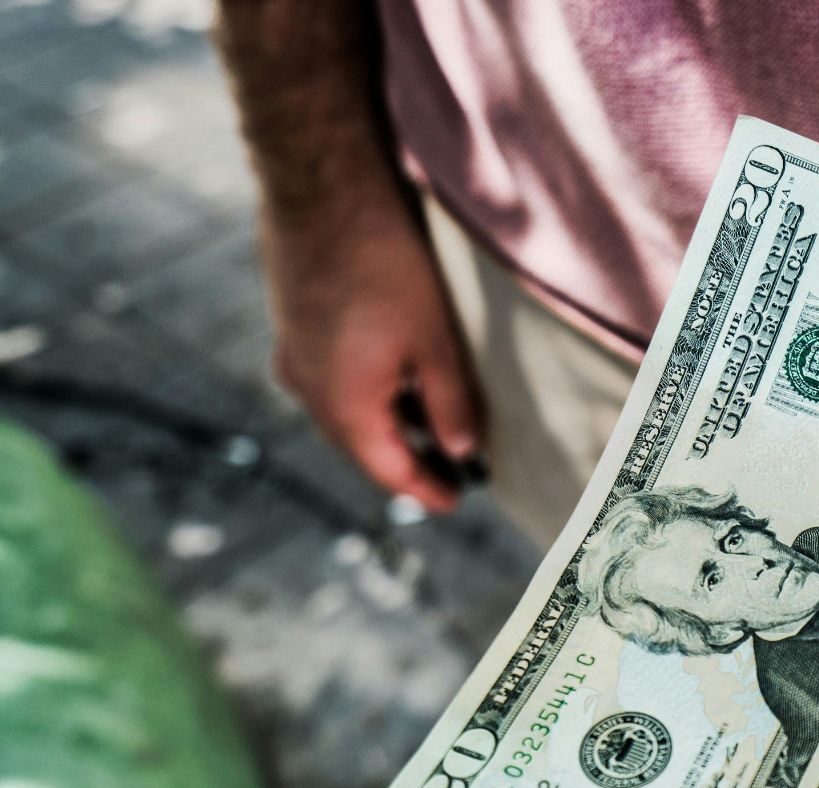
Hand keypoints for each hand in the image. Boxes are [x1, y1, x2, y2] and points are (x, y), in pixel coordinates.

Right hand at [262, 199, 479, 512]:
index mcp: (343, 405)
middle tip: (448, 476)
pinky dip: (365, 394)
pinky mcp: (291, 327)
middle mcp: (307, 391)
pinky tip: (394, 381)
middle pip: (361, 446)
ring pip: (343, 413)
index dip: (425, 490)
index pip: (388, 470)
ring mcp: (292, 358)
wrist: (322, 189)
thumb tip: (463, 452)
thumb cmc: (385, 264)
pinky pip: (329, 381)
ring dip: (384, 428)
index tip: (456, 503)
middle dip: (405, 463)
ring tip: (428, 434)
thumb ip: (449, 404)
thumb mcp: (435, 341)